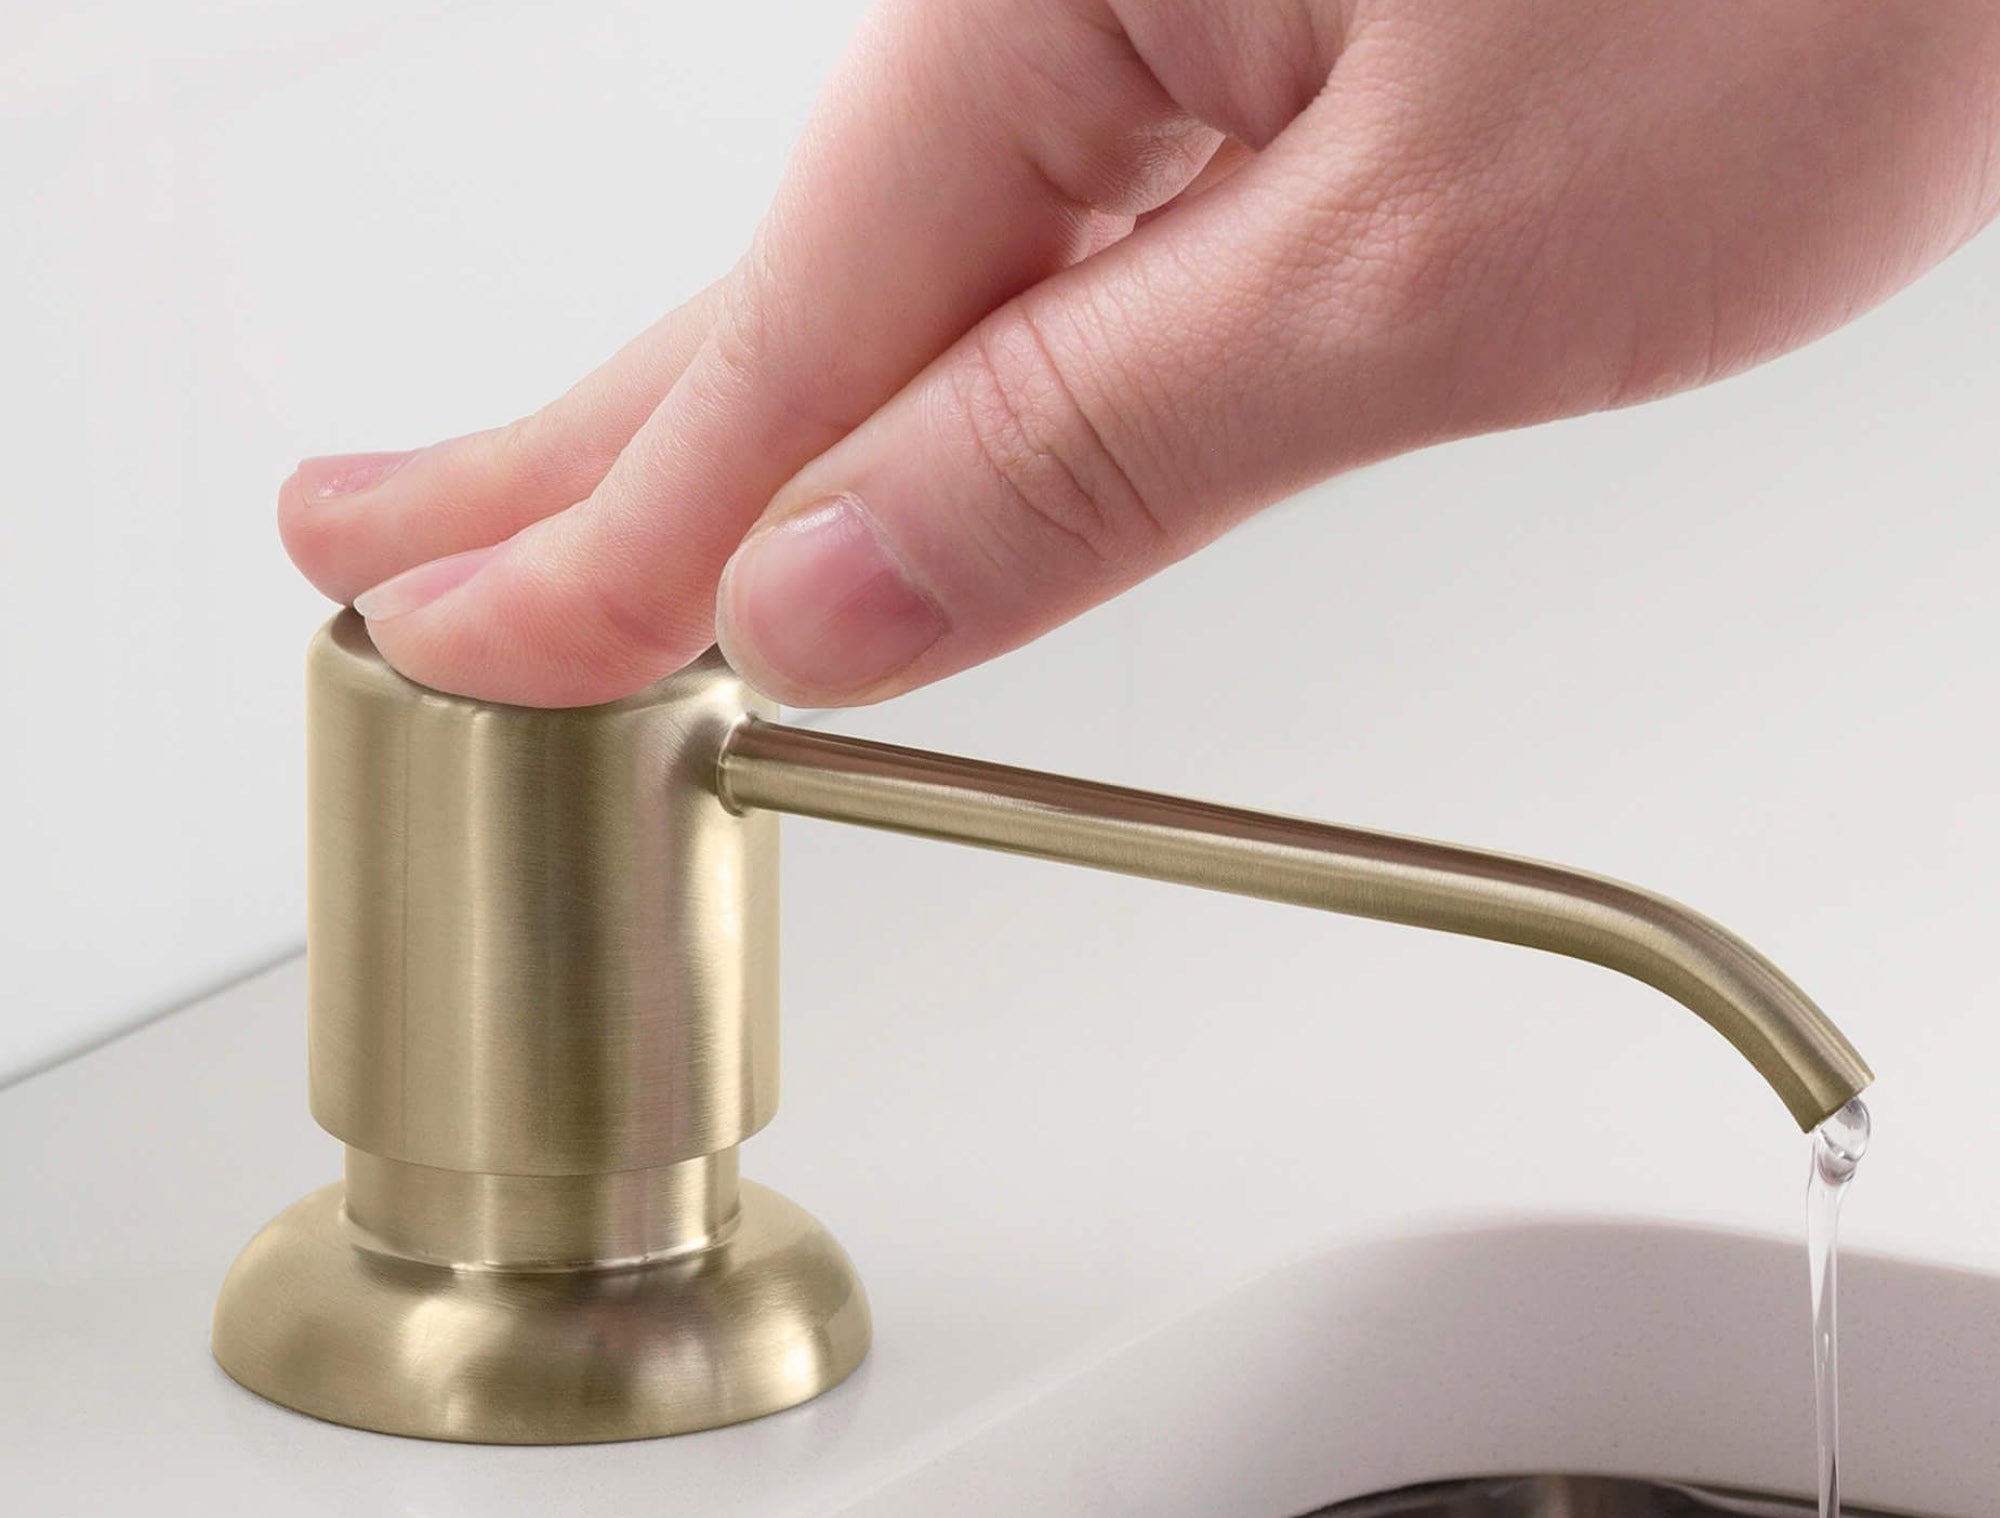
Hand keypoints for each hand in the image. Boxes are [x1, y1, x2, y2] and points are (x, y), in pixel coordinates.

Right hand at [280, 0, 1999, 707]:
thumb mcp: (1427, 271)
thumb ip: (1097, 449)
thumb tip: (840, 602)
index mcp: (1054, 1)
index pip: (776, 359)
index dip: (609, 546)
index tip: (454, 647)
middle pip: (763, 298)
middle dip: (568, 460)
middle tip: (377, 548)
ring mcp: (1141, 31)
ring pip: (878, 297)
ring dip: (710, 441)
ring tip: (547, 533)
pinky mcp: (1235, 68)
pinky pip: (1013, 266)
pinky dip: (903, 391)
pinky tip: (835, 459)